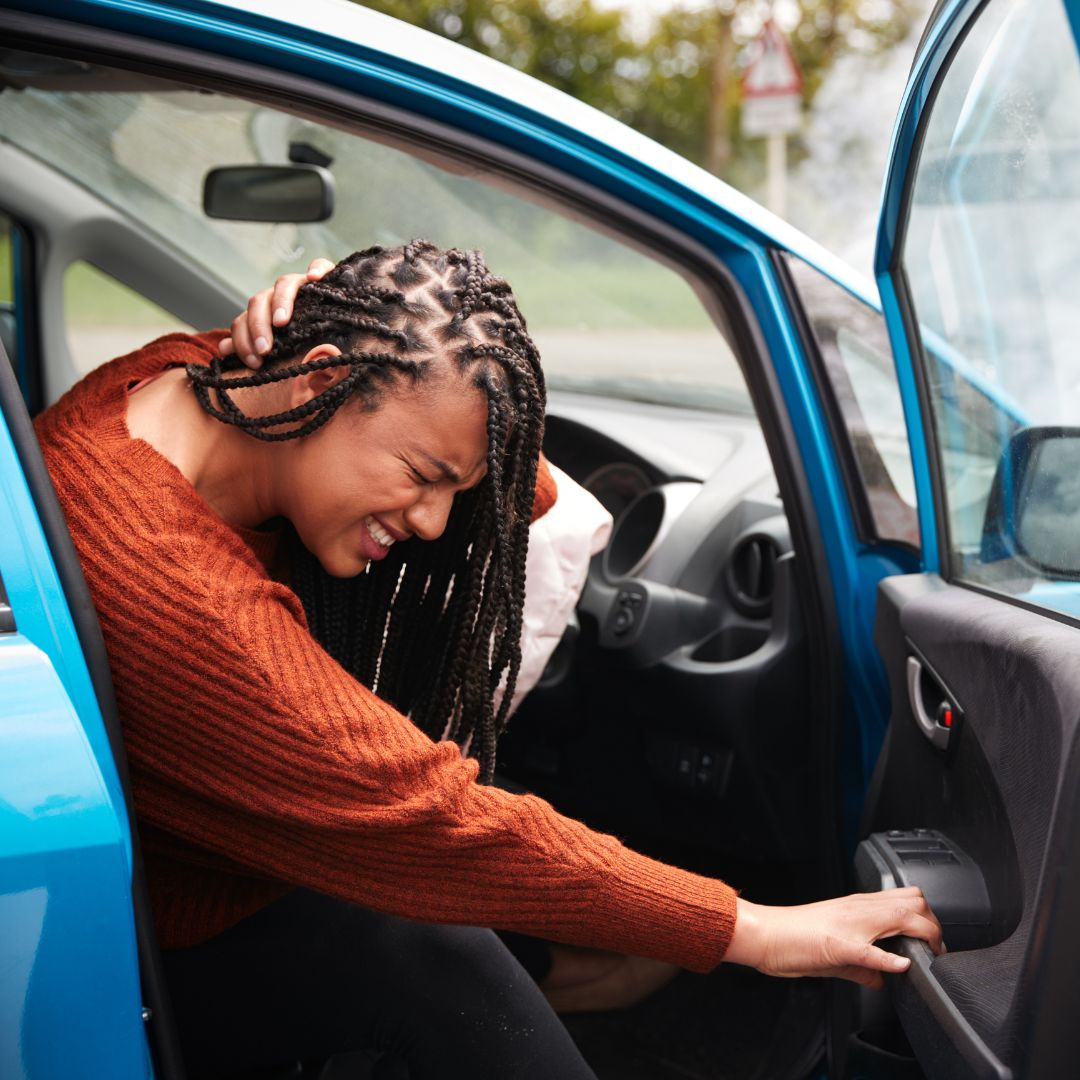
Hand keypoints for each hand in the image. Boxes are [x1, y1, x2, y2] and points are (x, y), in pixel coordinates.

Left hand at [220, 257, 335, 367]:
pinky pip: (321, 265)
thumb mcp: (278, 348)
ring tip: (281, 322)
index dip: (243, 339)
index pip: (244, 320)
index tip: (254, 361)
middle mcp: (279, 295)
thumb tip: (224, 348)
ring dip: (281, 302)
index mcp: (264, 312)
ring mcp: (302, 284)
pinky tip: (315, 278)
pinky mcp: (326, 277)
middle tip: (264, 350)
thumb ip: (250, 344)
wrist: (340, 322)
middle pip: (259, 301)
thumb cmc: (307, 341)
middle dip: (258, 326)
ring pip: (284, 283)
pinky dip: (317, 268)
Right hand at [724, 886, 943, 988]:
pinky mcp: (838, 946)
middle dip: (933, 926)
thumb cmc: (794, 937)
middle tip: (934, 950)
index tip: (933, 944)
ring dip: (921, 934)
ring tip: (924, 956)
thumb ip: (866, 966)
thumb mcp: (836, 952)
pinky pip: (869, 951)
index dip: (930, 919)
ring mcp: (850, 925)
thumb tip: (885, 979)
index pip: (907, 899)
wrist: (765, 933)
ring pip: (899, 913)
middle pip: (914, 901)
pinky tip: (897, 967)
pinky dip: (888, 960)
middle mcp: (858, 910)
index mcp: (858, 908)